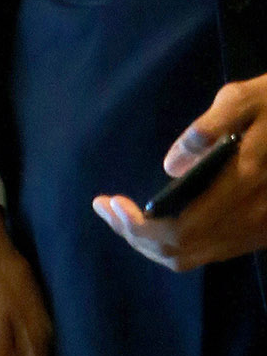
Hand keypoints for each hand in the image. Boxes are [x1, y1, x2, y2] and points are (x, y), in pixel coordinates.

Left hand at [92, 75, 266, 268]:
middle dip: (134, 235)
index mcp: (246, 181)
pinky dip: (175, 243)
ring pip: (192, 258)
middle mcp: (253, 217)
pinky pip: (209, 251)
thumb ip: (207, 128)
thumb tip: (172, 166)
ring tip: (122, 216)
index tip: (108, 202)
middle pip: (178, 252)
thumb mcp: (245, 97)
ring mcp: (259, 230)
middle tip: (106, 208)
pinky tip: (156, 219)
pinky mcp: (261, 232)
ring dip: (151, 243)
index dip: (136, 227)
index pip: (179, 230)